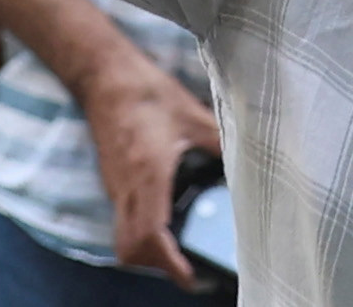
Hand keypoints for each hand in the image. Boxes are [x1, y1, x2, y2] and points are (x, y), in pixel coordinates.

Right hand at [82, 54, 224, 284]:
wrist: (104, 75)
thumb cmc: (146, 92)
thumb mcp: (192, 114)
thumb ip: (220, 141)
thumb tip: (249, 161)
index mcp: (148, 174)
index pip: (150, 235)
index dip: (168, 264)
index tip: (190, 278)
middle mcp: (127, 187)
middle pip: (131, 249)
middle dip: (157, 266)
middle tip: (188, 268)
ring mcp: (115, 185)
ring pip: (123, 237)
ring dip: (148, 252)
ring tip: (179, 251)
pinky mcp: (112, 180)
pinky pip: (122, 219)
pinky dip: (141, 232)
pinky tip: (166, 220)